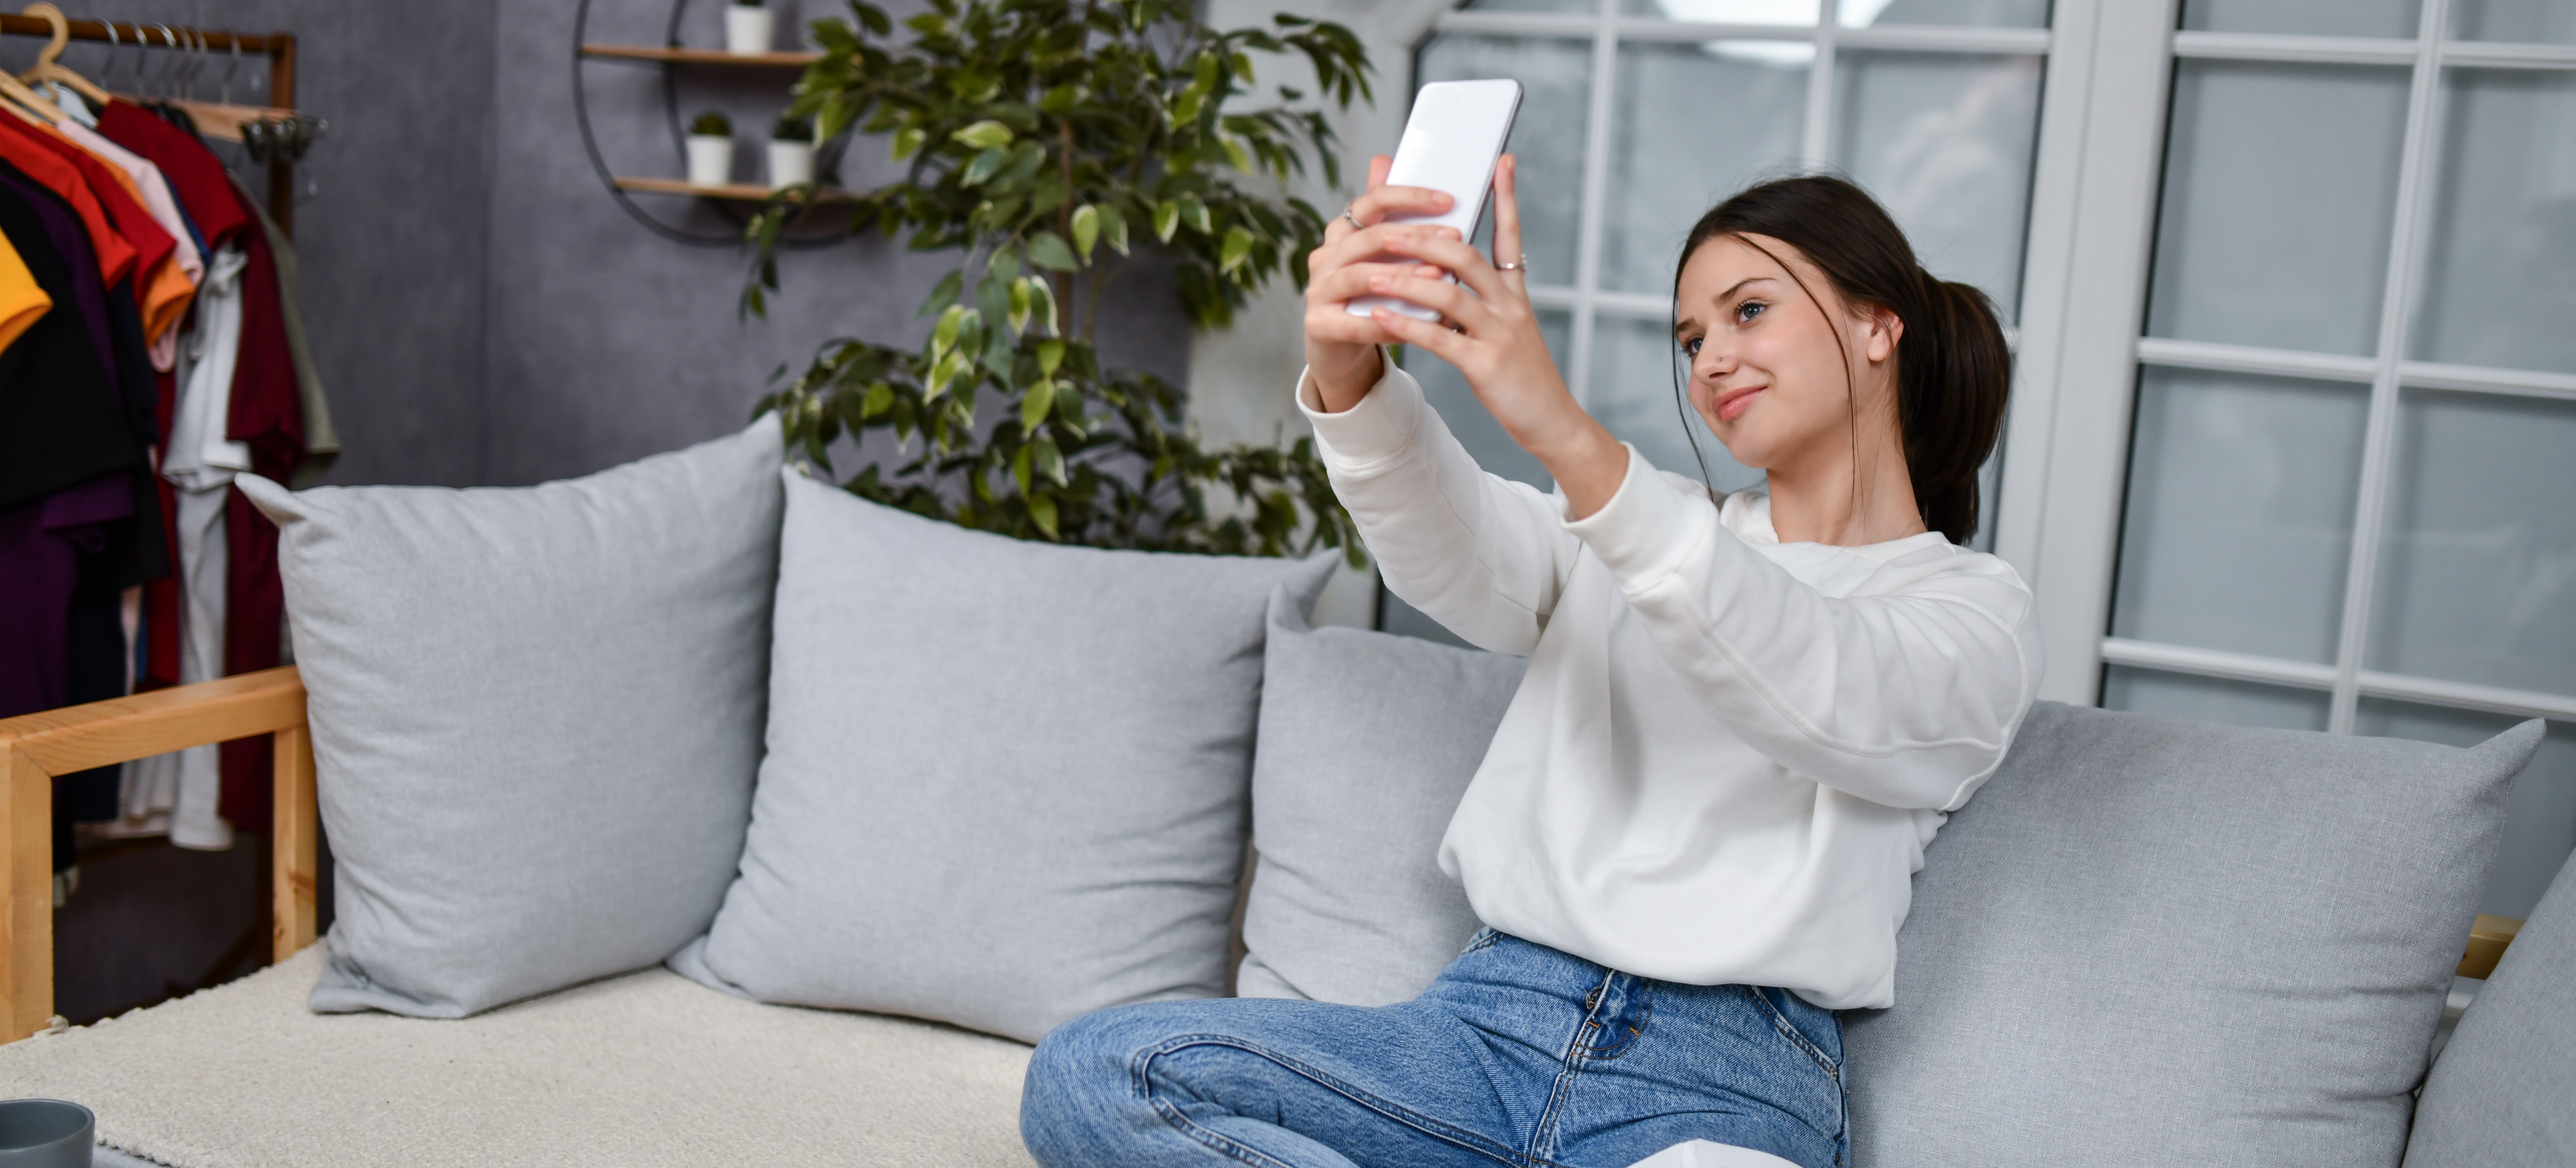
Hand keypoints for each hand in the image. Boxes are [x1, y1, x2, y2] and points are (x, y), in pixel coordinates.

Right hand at [1301, 154, 1465, 410]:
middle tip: (1454, 237)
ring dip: (1403, 275)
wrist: (1339, 348)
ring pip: (1361, 276)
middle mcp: (1325, 256)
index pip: (1373, 201)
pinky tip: (1420, 323)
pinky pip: (1357, 323)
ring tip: (1438, 275)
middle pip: (1370, 237)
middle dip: (1415, 236)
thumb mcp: (1382, 257)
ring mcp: (1318, 290)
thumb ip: (1389, 218)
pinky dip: (1390, 323)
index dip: (1410, 197)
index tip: (1449, 200)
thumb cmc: (1370, 297)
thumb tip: (1387, 162)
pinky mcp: (1318, 324)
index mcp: (1342, 232)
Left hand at [1357, 156, 1628, 516]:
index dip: (1505, 198)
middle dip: (1423, 238)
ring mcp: (1499, 333)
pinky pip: (1440, 338)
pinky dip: (1405, 325)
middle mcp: (1509, 306)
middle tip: (1386, 226)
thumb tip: (1447, 276)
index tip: (1499, 161)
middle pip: (1465, 256)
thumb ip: (1481, 300)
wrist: (1553, 421)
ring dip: (1404, 279)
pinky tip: (1377, 316)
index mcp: (1514, 293)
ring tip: (1368, 271)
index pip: (1509, 235)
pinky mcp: (1486, 364)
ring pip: (1448, 294)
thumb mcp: (1506, 330)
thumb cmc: (1522, 376)